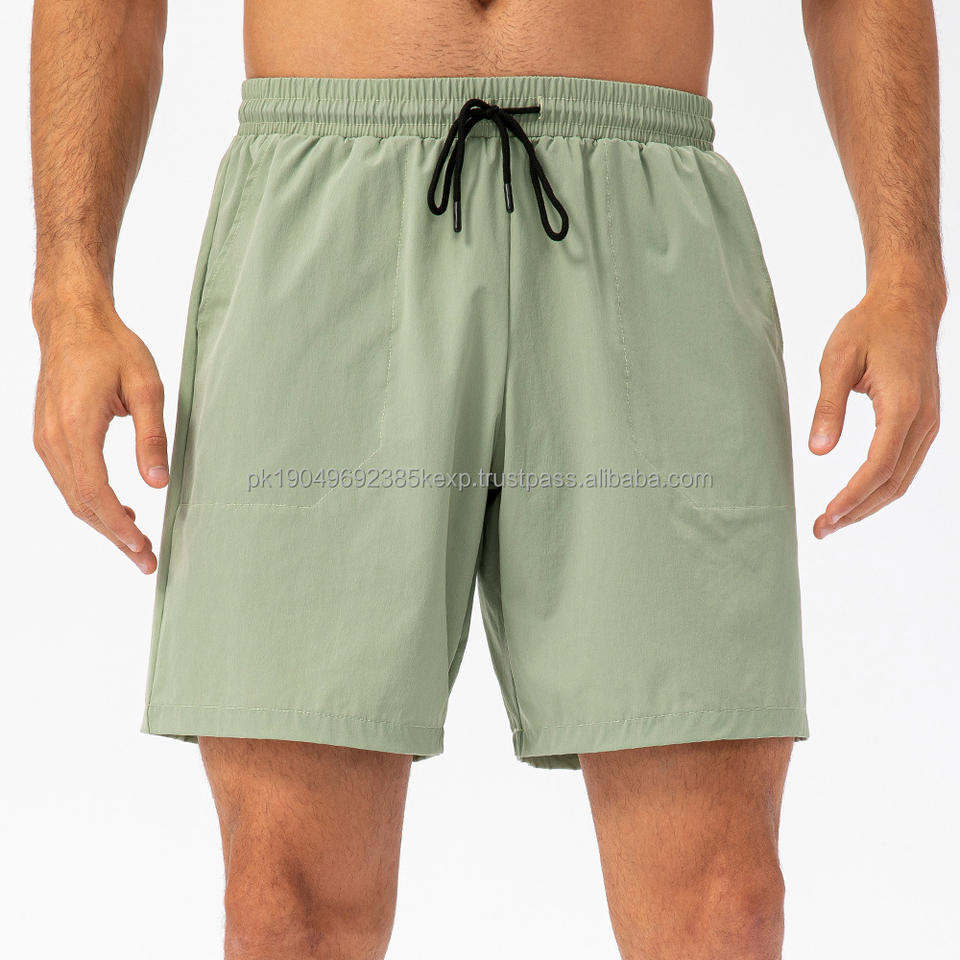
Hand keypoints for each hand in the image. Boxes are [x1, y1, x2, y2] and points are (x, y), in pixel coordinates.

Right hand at [33, 289, 167, 571]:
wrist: (72, 322)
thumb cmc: (112, 347)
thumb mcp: (147, 387)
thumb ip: (152, 437)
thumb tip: (157, 484)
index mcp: (77, 427)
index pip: (96, 493)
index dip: (120, 527)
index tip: (144, 548)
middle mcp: (53, 439)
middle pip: (82, 504)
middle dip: (115, 537)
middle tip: (147, 560)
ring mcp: (46, 440)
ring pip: (73, 497)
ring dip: (104, 523)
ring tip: (137, 543)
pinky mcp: (48, 438)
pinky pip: (69, 482)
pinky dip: (92, 503)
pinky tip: (118, 511)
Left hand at [809, 282, 942, 538]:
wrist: (906, 308)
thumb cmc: (869, 328)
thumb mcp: (836, 360)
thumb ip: (828, 407)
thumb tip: (818, 451)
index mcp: (903, 406)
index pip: (877, 466)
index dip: (852, 497)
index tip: (826, 516)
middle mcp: (923, 420)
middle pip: (893, 482)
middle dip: (857, 511)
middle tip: (820, 530)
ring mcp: (928, 424)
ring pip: (901, 479)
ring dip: (868, 505)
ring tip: (832, 522)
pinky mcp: (923, 424)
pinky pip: (904, 466)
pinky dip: (880, 488)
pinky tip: (854, 499)